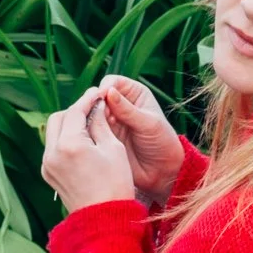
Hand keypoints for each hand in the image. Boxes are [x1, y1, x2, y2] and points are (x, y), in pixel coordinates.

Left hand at [42, 89, 135, 213]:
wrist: (104, 220)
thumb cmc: (115, 184)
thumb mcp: (113, 148)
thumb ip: (100, 124)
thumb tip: (96, 108)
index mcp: (69, 145)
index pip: (75, 111)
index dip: (88, 99)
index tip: (98, 93)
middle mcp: (52, 153)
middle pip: (59, 118)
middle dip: (75, 110)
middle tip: (93, 108)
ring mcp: (47, 165)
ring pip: (53, 132)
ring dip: (69, 124)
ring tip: (90, 124)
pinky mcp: (49, 174)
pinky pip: (53, 147)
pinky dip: (65, 139)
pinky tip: (83, 141)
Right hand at [96, 75, 185, 205]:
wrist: (161, 170)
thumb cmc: (161, 142)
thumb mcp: (148, 124)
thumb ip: (128, 110)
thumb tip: (109, 91)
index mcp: (134, 93)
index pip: (113, 82)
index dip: (104, 88)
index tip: (101, 98)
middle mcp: (120, 104)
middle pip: (98, 97)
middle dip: (96, 105)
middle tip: (100, 116)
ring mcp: (110, 120)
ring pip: (92, 113)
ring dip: (92, 119)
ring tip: (101, 129)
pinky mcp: (104, 136)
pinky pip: (91, 129)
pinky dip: (90, 131)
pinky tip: (97, 138)